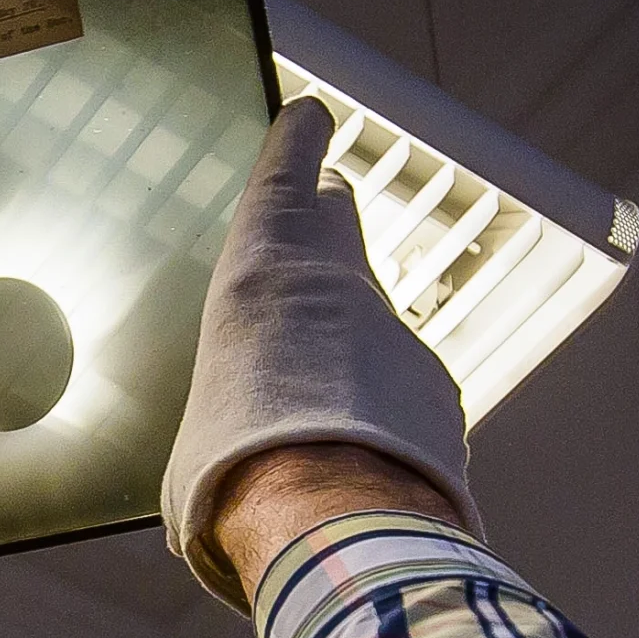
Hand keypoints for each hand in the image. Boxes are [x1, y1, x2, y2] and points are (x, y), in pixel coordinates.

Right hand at [161, 96, 482, 611]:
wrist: (327, 520)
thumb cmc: (234, 463)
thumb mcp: (199, 409)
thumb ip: (224, 389)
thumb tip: (222, 436)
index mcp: (267, 266)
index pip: (291, 170)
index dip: (298, 140)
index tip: (309, 116)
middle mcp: (343, 285)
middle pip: (340, 224)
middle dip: (324, 221)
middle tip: (312, 225)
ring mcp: (400, 339)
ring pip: (371, 317)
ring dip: (346, 340)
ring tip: (314, 385)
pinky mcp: (439, 396)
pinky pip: (400, 387)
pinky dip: (377, 410)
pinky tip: (350, 454)